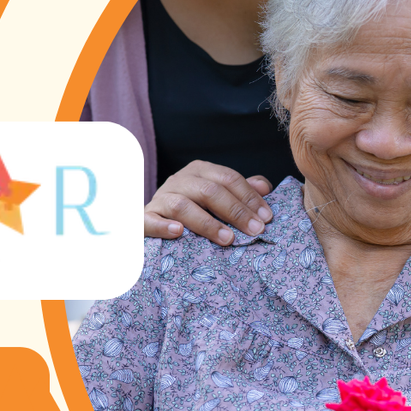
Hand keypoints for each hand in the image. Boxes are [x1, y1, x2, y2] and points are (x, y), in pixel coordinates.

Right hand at [144, 161, 274, 242]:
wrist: (154, 218)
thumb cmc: (194, 208)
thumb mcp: (218, 196)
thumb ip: (240, 190)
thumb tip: (265, 187)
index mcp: (200, 171)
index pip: (228, 178)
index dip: (249, 197)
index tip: (266, 217)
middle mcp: (179, 180)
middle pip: (210, 191)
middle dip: (235, 211)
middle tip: (255, 231)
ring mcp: (161, 198)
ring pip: (183, 205)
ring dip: (207, 223)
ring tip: (228, 239)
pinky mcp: (144, 218)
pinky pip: (150, 220)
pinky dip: (163, 226)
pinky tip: (178, 232)